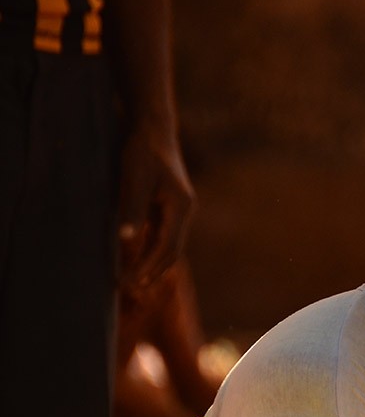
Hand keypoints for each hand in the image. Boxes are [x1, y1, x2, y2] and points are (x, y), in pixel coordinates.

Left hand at [117, 122, 195, 294]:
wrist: (152, 127)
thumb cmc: (143, 151)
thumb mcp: (135, 179)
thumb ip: (133, 209)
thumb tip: (127, 240)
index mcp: (181, 207)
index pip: (167, 246)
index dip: (149, 266)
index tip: (132, 281)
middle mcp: (184, 211)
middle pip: (173, 250)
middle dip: (153, 271)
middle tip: (132, 289)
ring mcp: (178, 209)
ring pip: (169, 244)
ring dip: (154, 263)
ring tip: (135, 280)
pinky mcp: (169, 205)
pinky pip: (164, 234)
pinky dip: (153, 249)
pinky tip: (140, 257)